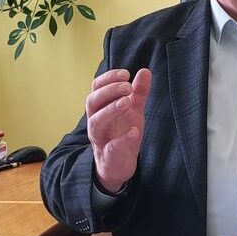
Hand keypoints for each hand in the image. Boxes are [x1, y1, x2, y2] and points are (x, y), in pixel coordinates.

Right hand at [86, 68, 151, 192]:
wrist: (119, 164)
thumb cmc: (122, 133)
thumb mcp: (133, 110)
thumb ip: (138, 92)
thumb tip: (144, 71)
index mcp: (100, 108)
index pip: (96, 87)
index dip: (108, 78)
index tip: (126, 74)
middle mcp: (95, 121)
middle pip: (92, 101)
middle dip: (109, 91)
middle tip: (127, 87)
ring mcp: (100, 139)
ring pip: (96, 122)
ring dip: (111, 109)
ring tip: (127, 102)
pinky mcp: (109, 155)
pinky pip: (112, 147)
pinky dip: (123, 138)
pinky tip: (134, 131)